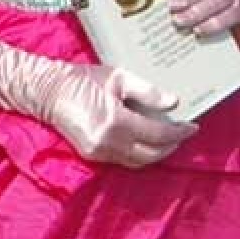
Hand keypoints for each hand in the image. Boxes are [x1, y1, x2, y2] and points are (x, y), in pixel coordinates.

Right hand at [40, 62, 192, 167]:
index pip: (158, 135)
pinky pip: (123, 160)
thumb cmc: (82, 79)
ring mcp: (98, 152)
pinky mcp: (92, 155)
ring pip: (138, 162)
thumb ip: (147, 91)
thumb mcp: (118, 77)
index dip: (179, 132)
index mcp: (115, 122)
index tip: (192, 126)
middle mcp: (108, 143)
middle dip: (171, 146)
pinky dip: (138, 153)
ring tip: (168, 138)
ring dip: (156, 152)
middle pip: (151, 154)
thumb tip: (173, 102)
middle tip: (183, 133)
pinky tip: (145, 140)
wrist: (47, 92)